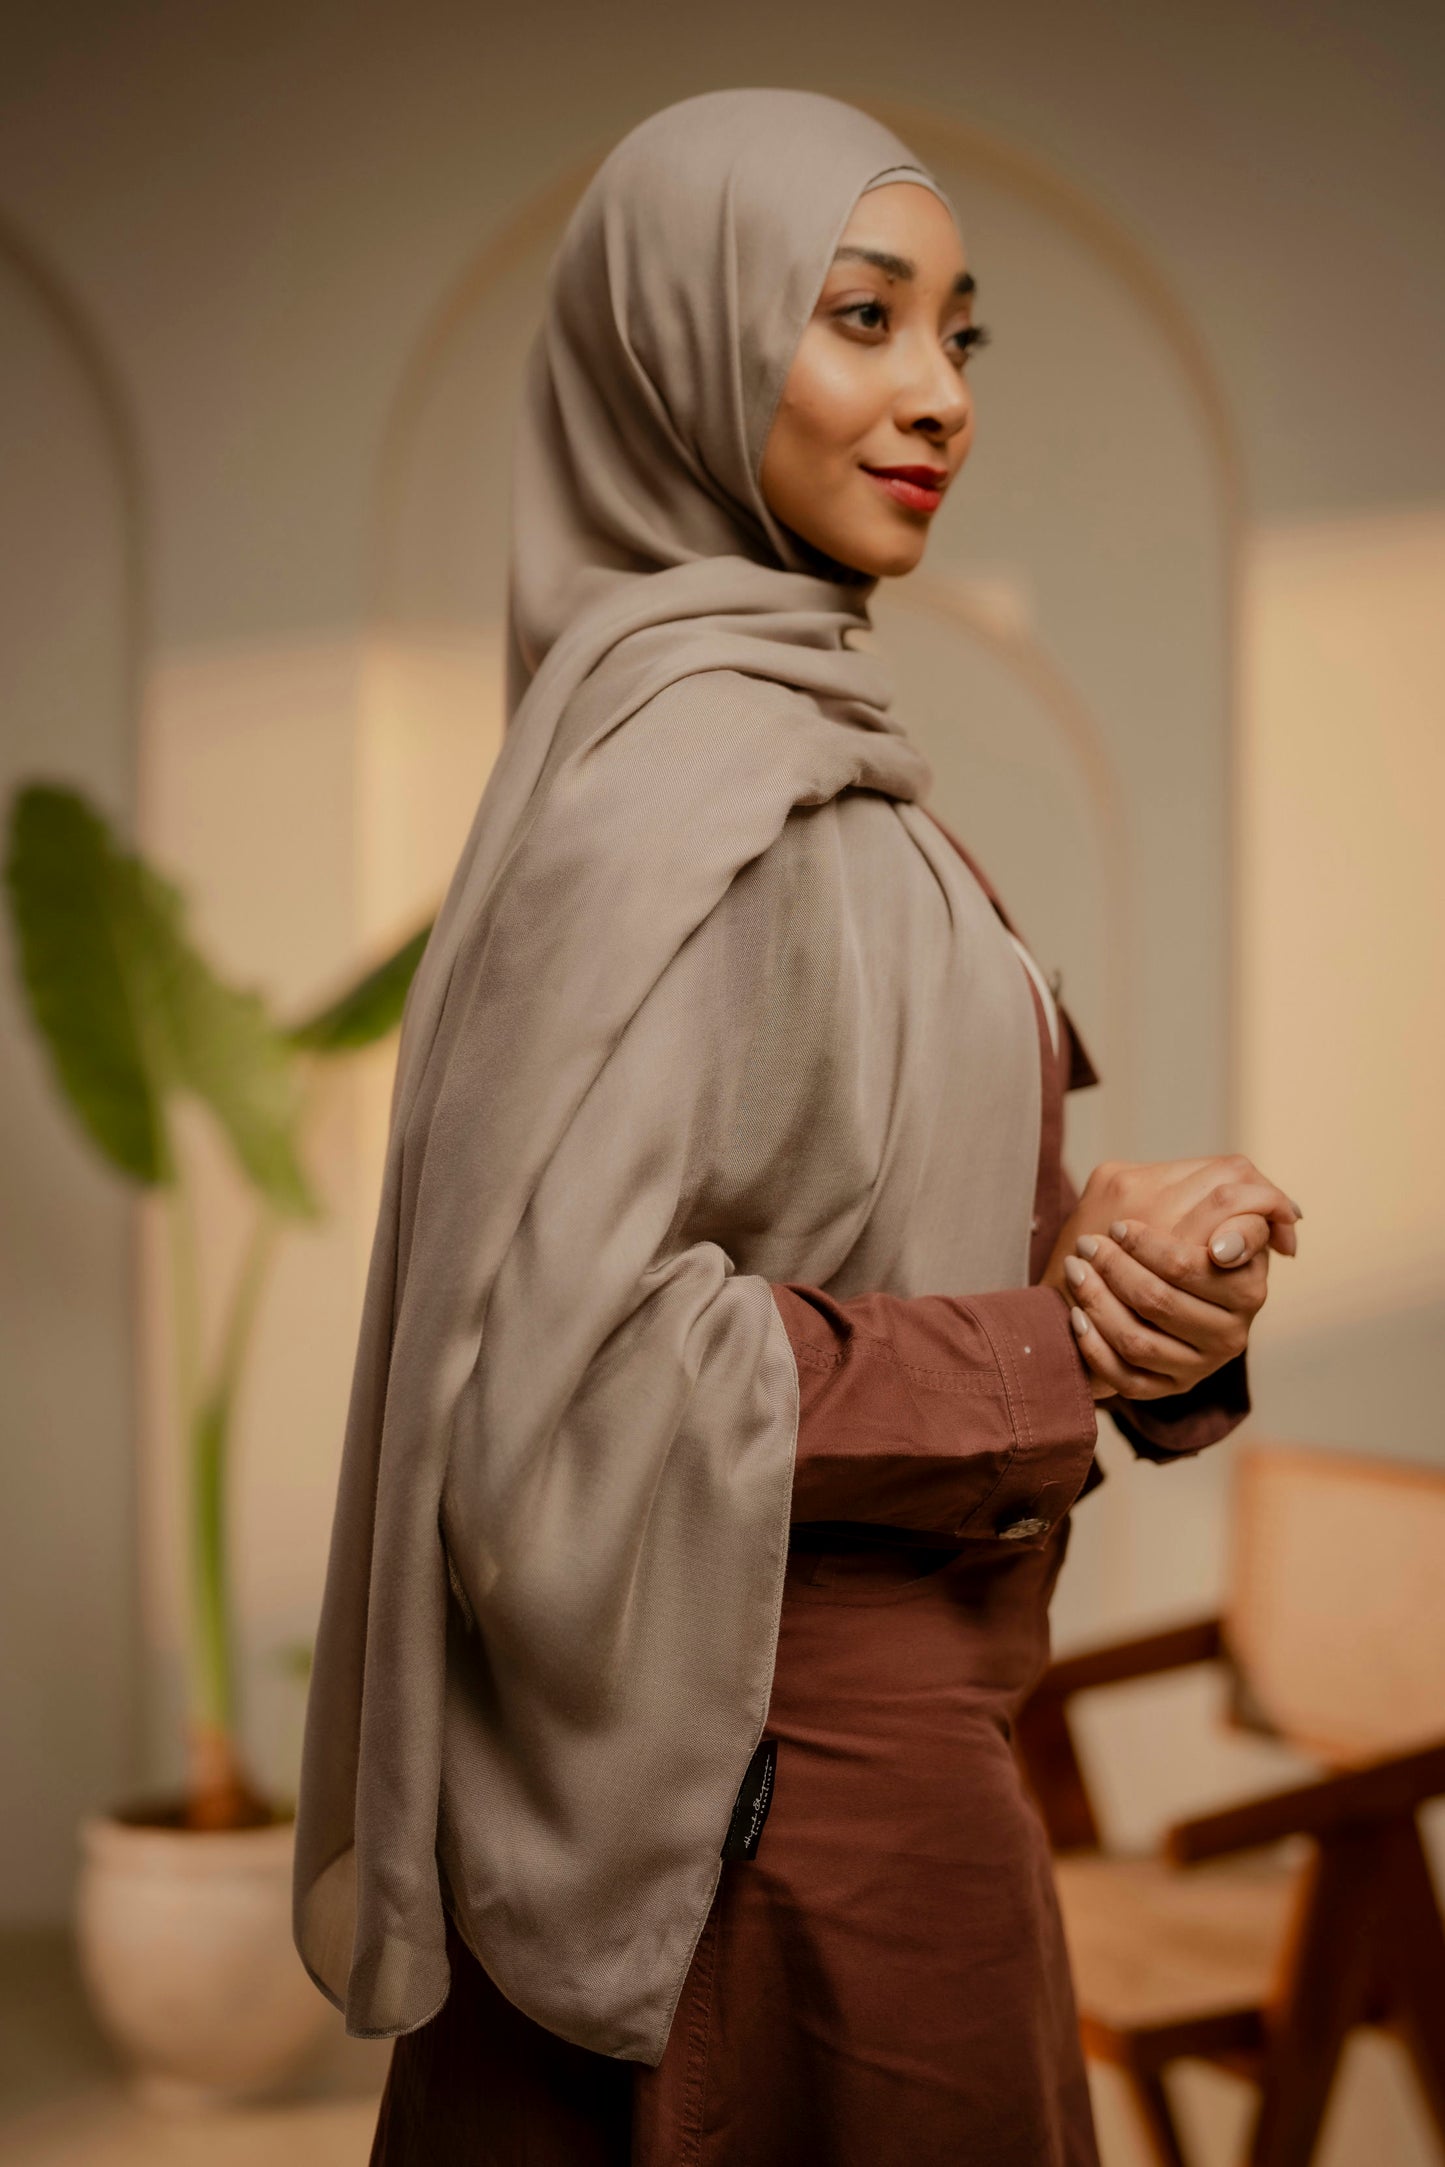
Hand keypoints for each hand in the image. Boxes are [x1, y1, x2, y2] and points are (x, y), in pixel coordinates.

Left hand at [1041, 1155, 1300, 1401]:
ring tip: (1076, 1269)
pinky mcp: (1169, 1387)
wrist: (1133, 1289)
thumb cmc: (1164, 1237)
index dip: (1160, 1249)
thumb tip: (1281, 1209)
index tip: (1122, 1229)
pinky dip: (1093, 1345)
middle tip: (1088, 1242)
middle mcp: (1233, 1329)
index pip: (1206, 1268)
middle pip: (1162, 1300)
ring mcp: (1201, 1364)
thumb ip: (1225, 1194)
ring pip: (1138, 1339)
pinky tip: (1077, 1315)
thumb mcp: (1187, 1203)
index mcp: (1247, 1281)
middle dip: (1116, 1268)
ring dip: (1097, 1302)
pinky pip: (1125, 1376)